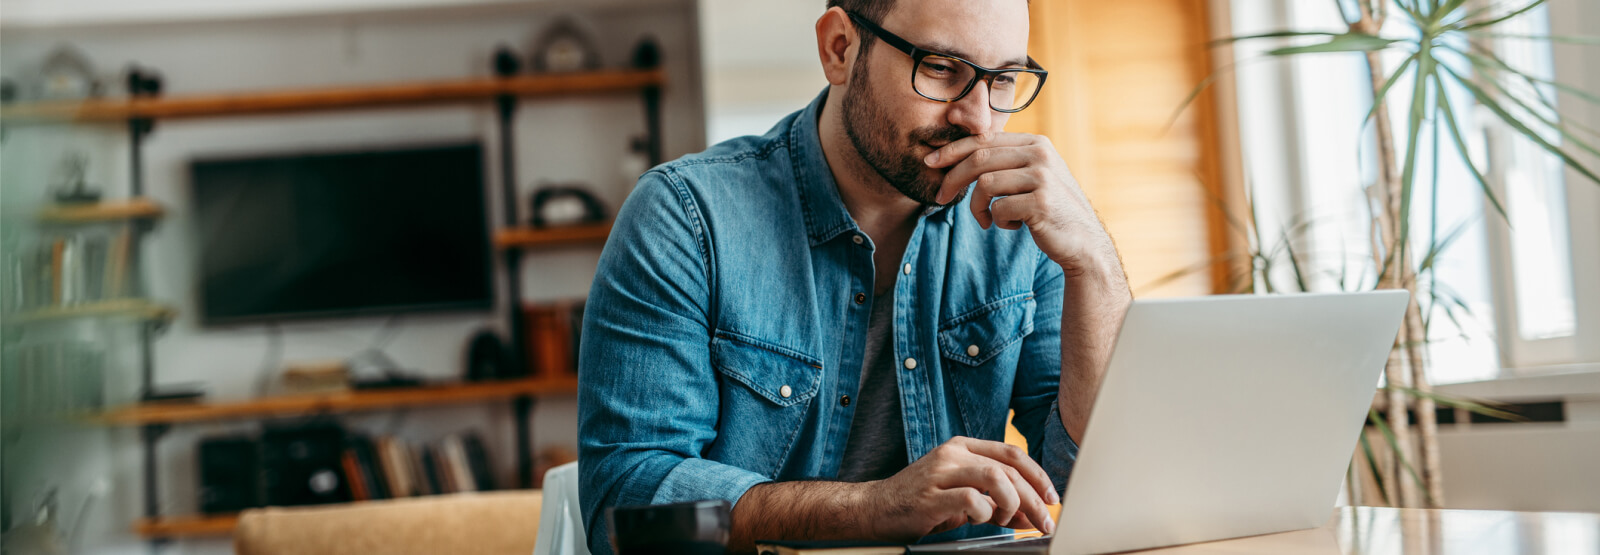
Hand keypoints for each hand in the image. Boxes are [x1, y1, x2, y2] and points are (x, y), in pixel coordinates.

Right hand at [863, 436, 1058, 540]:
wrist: (874, 509)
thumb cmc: (918, 503)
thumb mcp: (962, 499)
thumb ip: (995, 504)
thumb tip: (1029, 515)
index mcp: (962, 448)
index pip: (1012, 453)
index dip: (1038, 476)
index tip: (1051, 498)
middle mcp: (952, 454)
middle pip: (1009, 469)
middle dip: (1034, 498)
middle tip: (1043, 521)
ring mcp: (940, 473)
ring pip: (995, 478)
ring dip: (1012, 502)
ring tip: (1007, 519)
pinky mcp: (930, 496)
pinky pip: (972, 499)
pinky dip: (985, 513)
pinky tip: (980, 520)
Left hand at [926, 133, 1112, 276]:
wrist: (1083, 241)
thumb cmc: (1049, 210)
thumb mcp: (1032, 177)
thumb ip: (1006, 162)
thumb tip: (958, 155)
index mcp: (1036, 143)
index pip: (985, 139)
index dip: (953, 150)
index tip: (931, 162)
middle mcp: (1040, 154)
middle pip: (980, 158)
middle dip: (953, 178)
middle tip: (940, 197)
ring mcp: (1042, 177)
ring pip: (985, 184)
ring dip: (977, 207)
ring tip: (988, 220)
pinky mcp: (1041, 202)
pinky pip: (999, 209)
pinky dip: (998, 222)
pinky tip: (1012, 227)